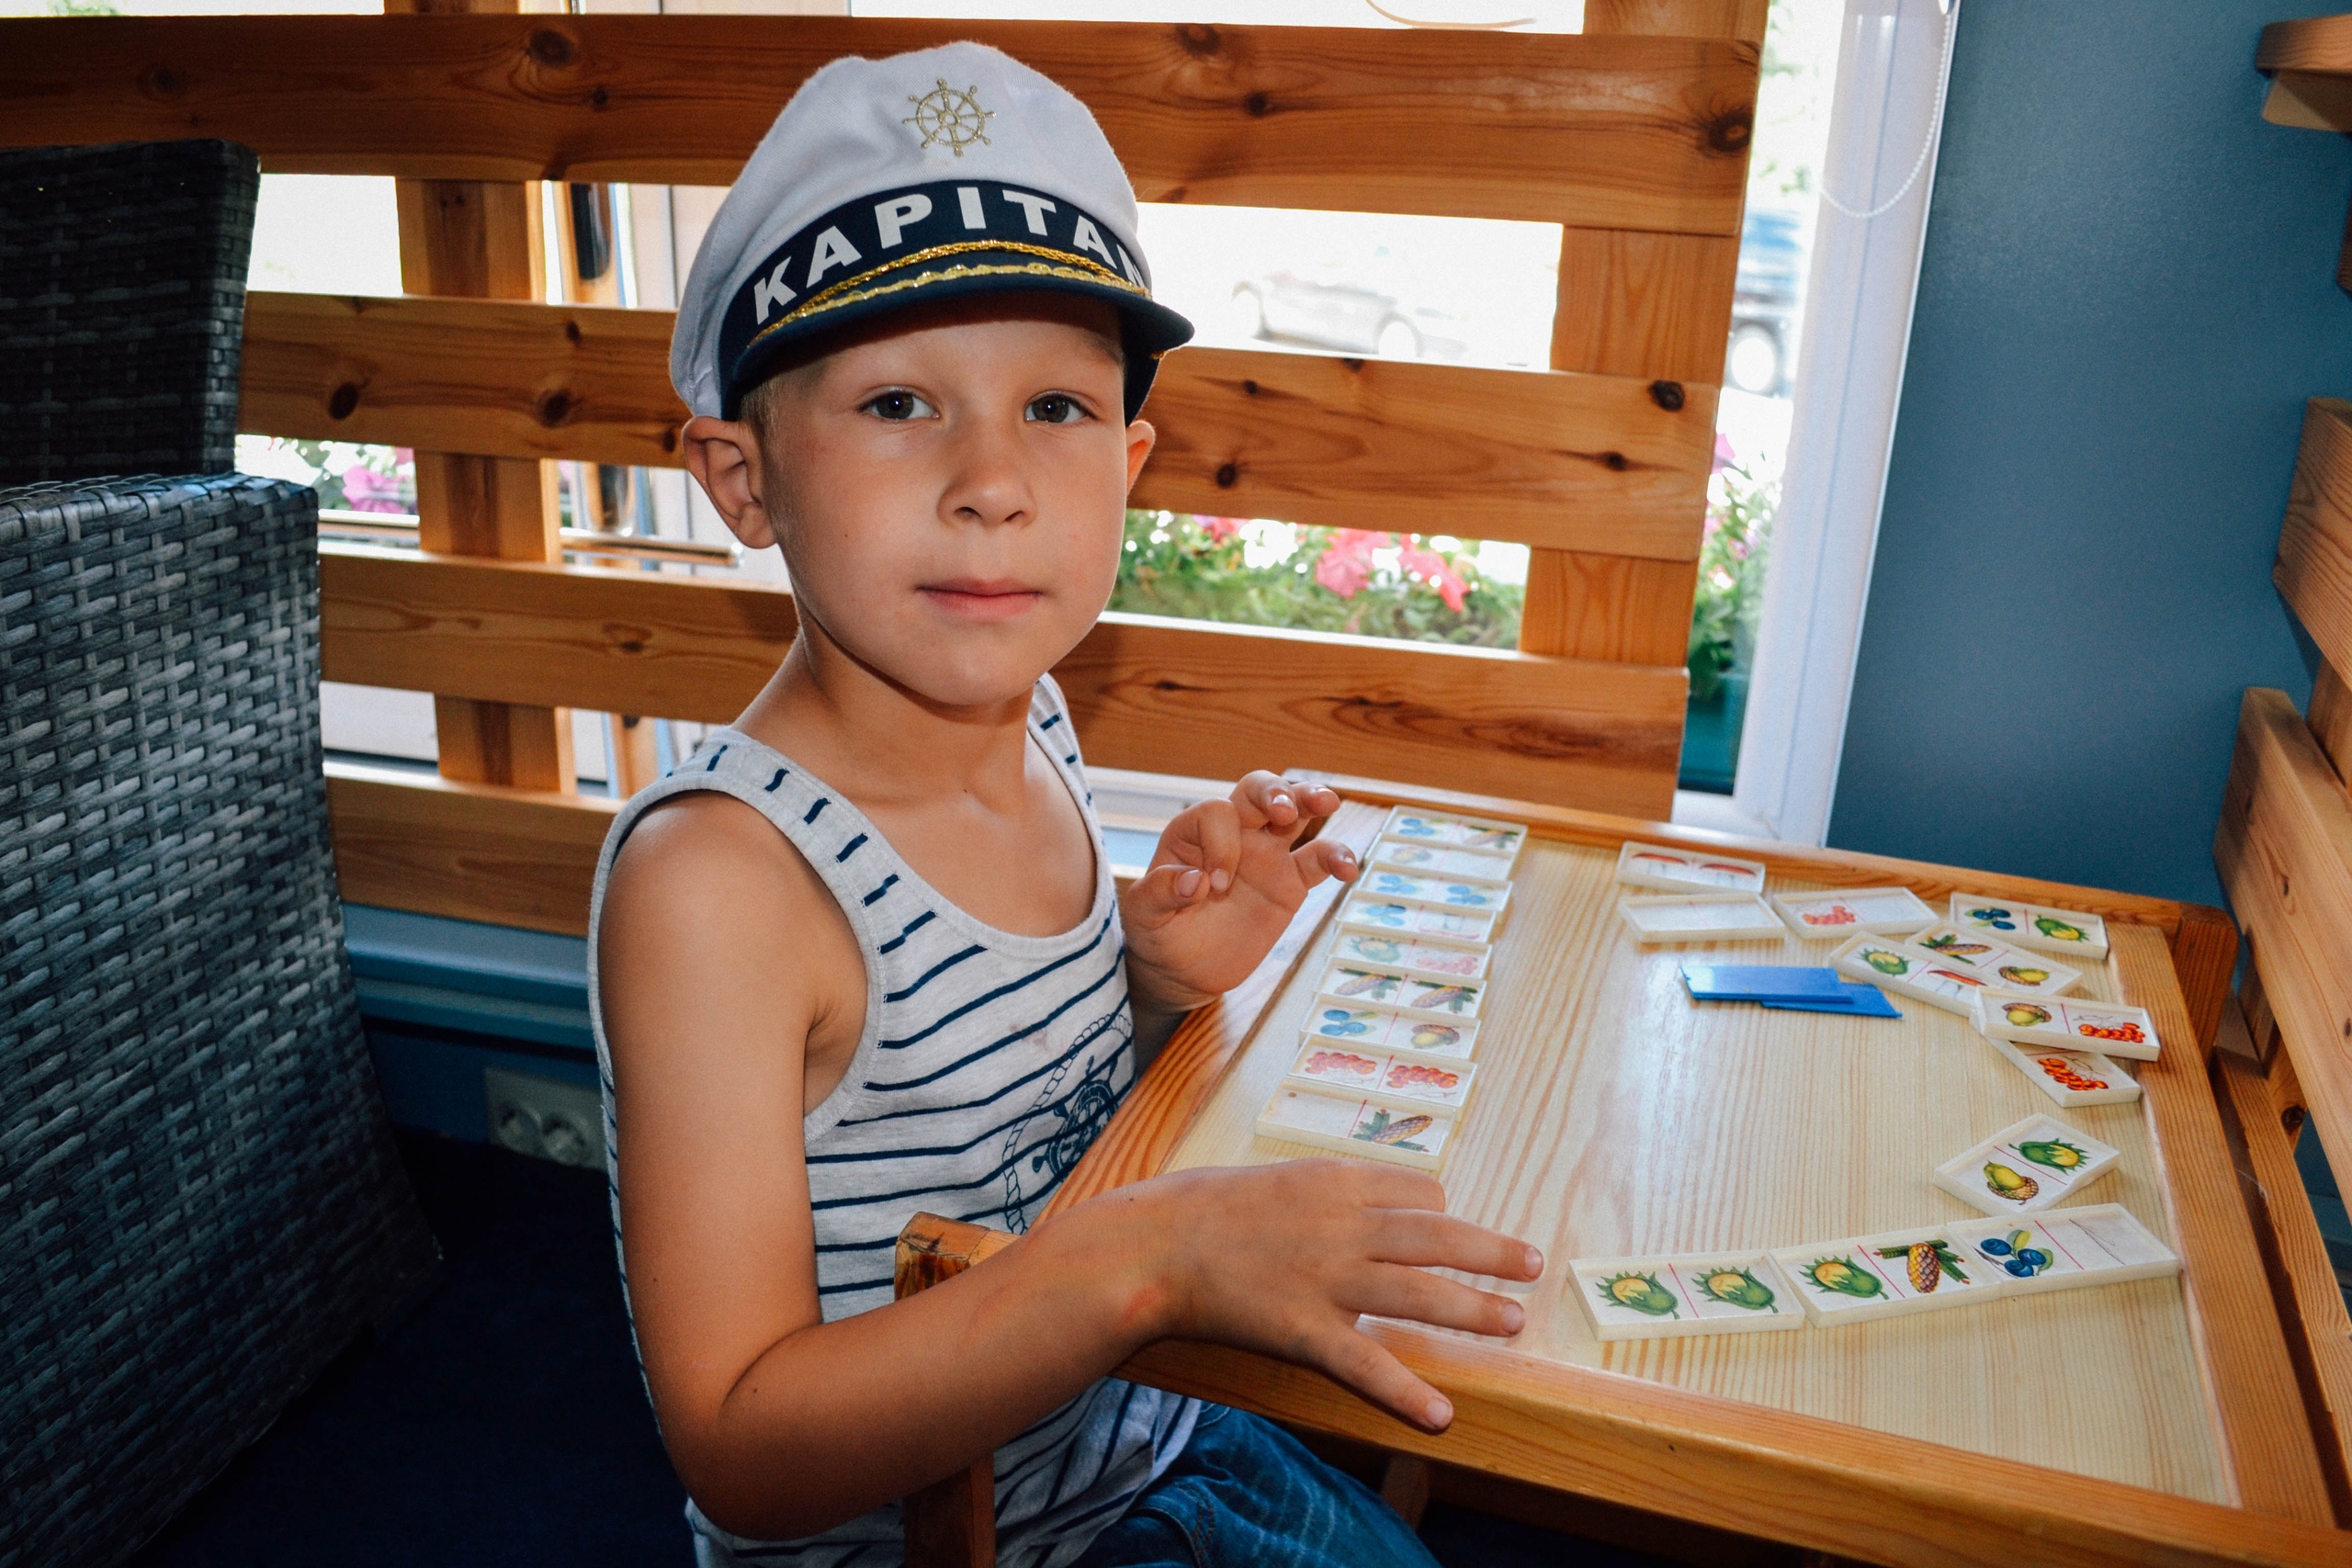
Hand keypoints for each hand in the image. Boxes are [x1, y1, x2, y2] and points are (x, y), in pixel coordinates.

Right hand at [1081, 1160, 1542, 1431]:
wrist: (1153, 1245)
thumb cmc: (1202, 1209)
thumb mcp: (1272, 1178)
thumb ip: (1320, 1194)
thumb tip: (1356, 1202)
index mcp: (1336, 1181)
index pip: (1418, 1191)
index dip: (1441, 1211)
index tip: (1452, 1225)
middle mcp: (1345, 1225)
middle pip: (1440, 1236)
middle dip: (1491, 1252)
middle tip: (1532, 1263)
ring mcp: (1330, 1279)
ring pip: (1421, 1293)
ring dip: (1475, 1309)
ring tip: (1513, 1322)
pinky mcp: (1307, 1330)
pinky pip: (1368, 1364)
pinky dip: (1407, 1393)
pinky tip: (1442, 1415)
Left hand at [1122, 774, 1358, 1009]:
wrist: (1183, 969)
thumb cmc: (1158, 933)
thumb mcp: (1143, 916)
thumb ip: (1160, 894)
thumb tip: (1194, 881)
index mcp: (1193, 832)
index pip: (1216, 813)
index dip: (1221, 845)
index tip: (1215, 887)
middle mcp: (1232, 834)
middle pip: (1258, 789)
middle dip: (1274, 791)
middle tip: (1283, 811)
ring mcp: (1265, 855)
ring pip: (1295, 811)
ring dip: (1311, 799)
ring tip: (1326, 803)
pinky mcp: (1289, 883)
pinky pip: (1318, 861)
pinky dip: (1337, 858)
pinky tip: (1348, 869)